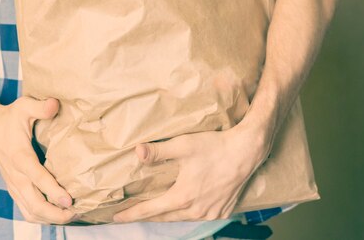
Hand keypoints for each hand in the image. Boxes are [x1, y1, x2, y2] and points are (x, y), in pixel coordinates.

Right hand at [0, 96, 76, 224]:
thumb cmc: (9, 117)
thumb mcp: (23, 106)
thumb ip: (40, 107)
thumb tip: (55, 104)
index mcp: (19, 155)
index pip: (36, 177)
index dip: (52, 190)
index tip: (69, 200)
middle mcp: (15, 174)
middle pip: (33, 203)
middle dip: (54, 213)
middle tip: (75, 212)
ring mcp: (13, 184)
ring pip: (29, 211)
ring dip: (49, 218)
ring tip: (69, 216)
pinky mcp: (14, 189)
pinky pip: (26, 210)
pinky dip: (41, 217)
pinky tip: (56, 215)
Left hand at [112, 119, 270, 222]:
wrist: (247, 151)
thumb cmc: (215, 147)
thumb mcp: (183, 145)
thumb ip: (158, 151)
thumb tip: (137, 152)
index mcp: (183, 197)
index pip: (150, 210)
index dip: (131, 214)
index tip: (116, 218)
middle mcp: (196, 210)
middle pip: (165, 217)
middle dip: (147, 216)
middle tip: (131, 214)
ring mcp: (211, 213)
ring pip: (182, 218)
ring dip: (168, 214)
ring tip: (155, 210)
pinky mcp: (223, 211)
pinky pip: (200, 216)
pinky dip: (188, 213)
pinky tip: (184, 206)